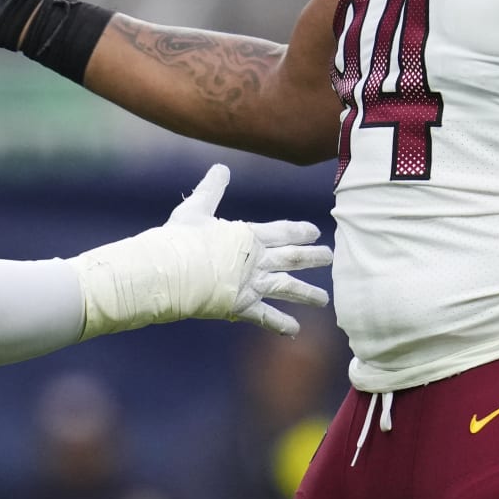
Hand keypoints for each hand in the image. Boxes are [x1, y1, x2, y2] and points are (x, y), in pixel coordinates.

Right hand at [72, 164, 331, 338]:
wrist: (169, 270)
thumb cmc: (179, 238)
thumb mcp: (196, 208)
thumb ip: (211, 189)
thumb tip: (220, 168)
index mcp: (248, 235)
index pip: (283, 231)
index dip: (300, 231)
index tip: (315, 231)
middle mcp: (256, 260)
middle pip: (293, 258)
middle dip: (313, 258)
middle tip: (330, 257)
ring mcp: (251, 284)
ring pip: (287, 288)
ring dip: (307, 294)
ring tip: (324, 300)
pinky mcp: (240, 306)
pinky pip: (265, 316)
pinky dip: (280, 324)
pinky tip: (295, 330)